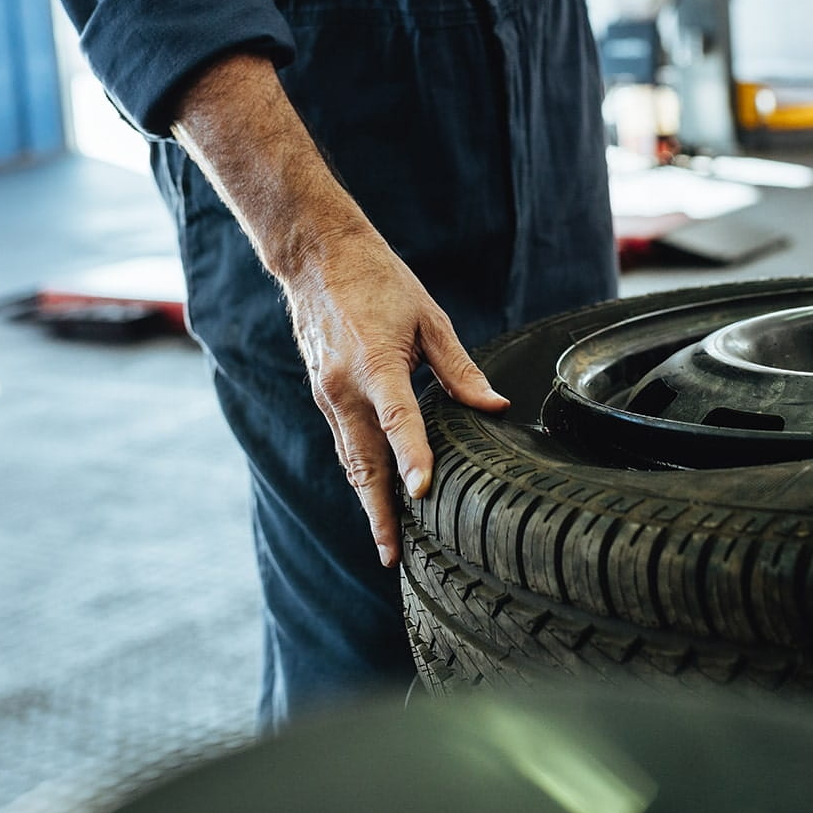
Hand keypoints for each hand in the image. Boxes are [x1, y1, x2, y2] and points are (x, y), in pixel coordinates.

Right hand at [282, 227, 508, 567]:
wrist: (317, 257)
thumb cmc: (380, 281)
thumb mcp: (430, 319)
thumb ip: (460, 369)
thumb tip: (495, 406)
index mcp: (375, 363)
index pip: (398, 420)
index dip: (412, 457)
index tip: (423, 492)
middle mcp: (344, 387)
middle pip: (364, 461)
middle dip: (380, 511)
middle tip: (394, 554)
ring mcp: (327, 394)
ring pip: (350, 459)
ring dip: (368, 501)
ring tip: (387, 541)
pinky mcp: (322, 395)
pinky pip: (344, 443)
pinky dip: (360, 473)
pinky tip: (376, 496)